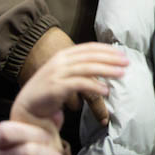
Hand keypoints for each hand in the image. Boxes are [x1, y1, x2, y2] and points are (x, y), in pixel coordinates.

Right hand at [11, 43, 127, 133]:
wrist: (27, 106)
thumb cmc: (49, 91)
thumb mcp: (64, 74)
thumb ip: (80, 68)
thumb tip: (104, 67)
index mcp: (63, 55)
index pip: (88, 48)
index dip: (106, 49)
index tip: (122, 54)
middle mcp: (60, 62)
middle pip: (90, 57)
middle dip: (111, 58)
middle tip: (127, 62)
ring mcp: (57, 74)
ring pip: (87, 68)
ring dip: (107, 70)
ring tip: (121, 74)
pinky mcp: (56, 87)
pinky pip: (79, 84)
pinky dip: (94, 86)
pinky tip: (106, 90)